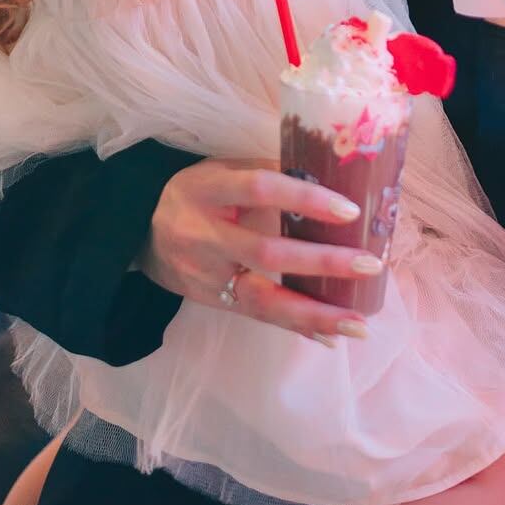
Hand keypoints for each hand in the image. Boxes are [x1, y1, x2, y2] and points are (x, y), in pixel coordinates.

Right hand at [137, 159, 384, 344]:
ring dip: (314, 314)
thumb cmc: (194, 191)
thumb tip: (328, 175)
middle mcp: (204, 235)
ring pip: (262, 300)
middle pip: (265, 253)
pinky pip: (258, 317)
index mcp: (208, 189)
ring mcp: (206, 275)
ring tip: (358, 324)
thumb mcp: (220, 169)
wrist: (136, 232)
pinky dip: (296, 327)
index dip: (303, 198)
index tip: (349, 210)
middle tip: (368, 265)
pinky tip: (331, 334)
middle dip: (321, 263)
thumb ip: (266, 171)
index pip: (260, 188)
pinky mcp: (212, 302)